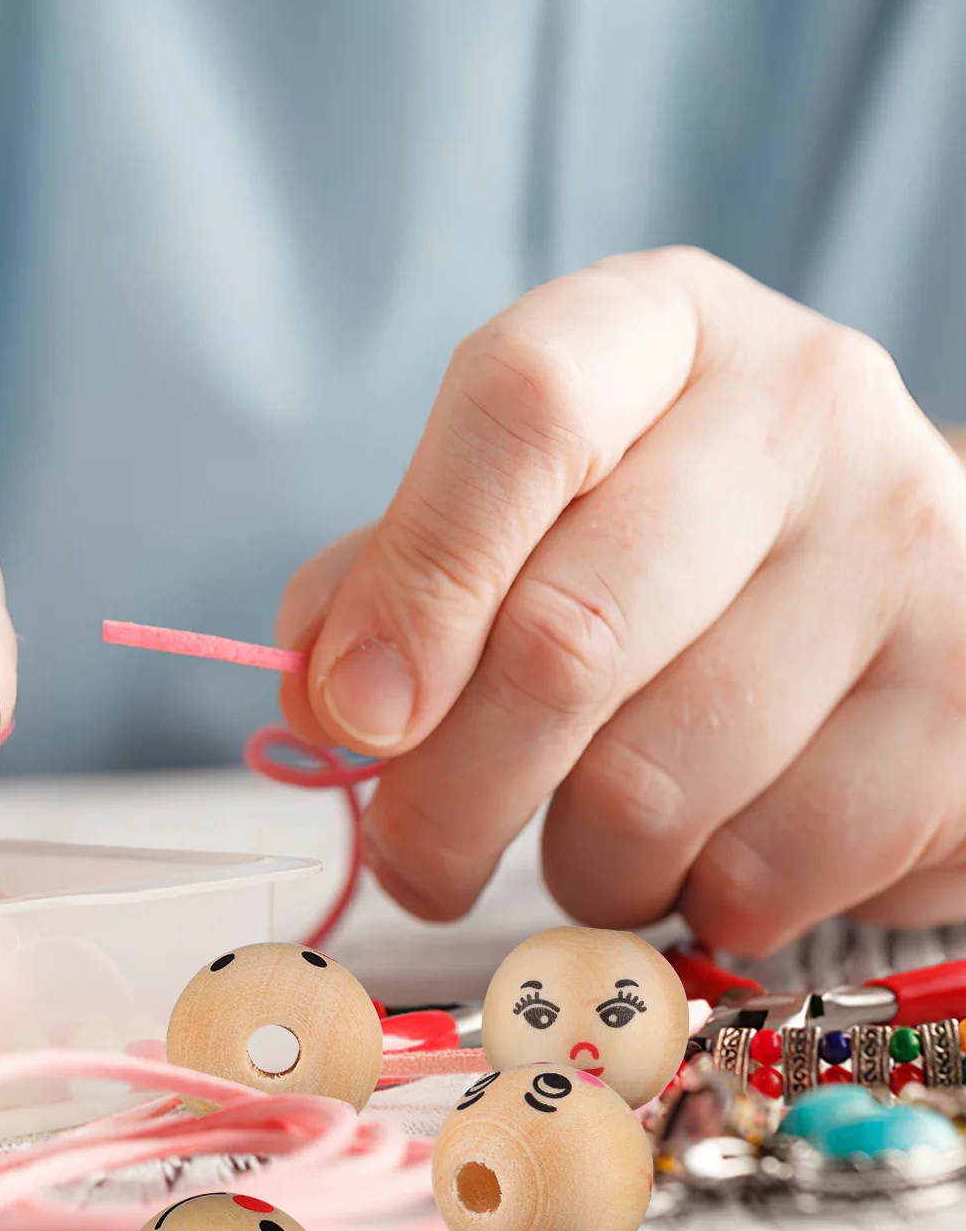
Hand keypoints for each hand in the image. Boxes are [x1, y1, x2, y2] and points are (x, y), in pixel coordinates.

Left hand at [278, 248, 965, 957]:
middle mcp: (803, 409)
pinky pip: (772, 867)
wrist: (884, 576)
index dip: (416, 582)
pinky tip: (705, 853)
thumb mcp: (525, 505)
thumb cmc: (662, 539)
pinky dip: (699, 899)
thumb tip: (323, 686)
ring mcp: (909, 549)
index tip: (351, 715)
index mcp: (658, 331)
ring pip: (656, 784)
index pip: (524, 409)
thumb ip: (402, 572)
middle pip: (569, 635)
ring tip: (585, 839)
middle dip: (450, 793)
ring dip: (578, 861)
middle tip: (417, 855)